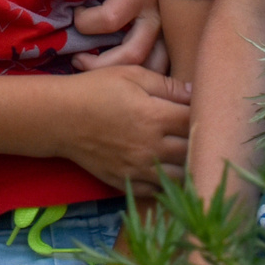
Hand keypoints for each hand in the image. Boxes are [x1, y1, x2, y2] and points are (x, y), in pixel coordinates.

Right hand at [53, 66, 192, 192]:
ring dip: (187, 165)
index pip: (196, 120)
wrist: (59, 118)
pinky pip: (156, 190)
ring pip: (180, 176)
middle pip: (192, 150)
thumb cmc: (96, 89)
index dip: (204, 114)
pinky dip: (166, 183)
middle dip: (200, 141)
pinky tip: (166, 170)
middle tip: (201, 131)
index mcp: (156, 116)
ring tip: (187, 153)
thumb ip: (167, 84)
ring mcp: (139, 168)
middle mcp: (151, 147)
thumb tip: (196, 92)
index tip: (205, 109)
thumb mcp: (131, 74)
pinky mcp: (125, 181)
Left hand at [70, 0, 164, 72]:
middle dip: (100, 64)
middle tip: (78, 59)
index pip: (109, 19)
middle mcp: (157, 15)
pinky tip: (123, 71)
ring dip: (124, 73)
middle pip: (132, 55)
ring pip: (152, 66)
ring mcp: (168, 29)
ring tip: (100, 70)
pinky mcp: (174, 37)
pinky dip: (143, 73)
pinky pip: (162, 64)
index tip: (75, 13)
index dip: (84, 21)